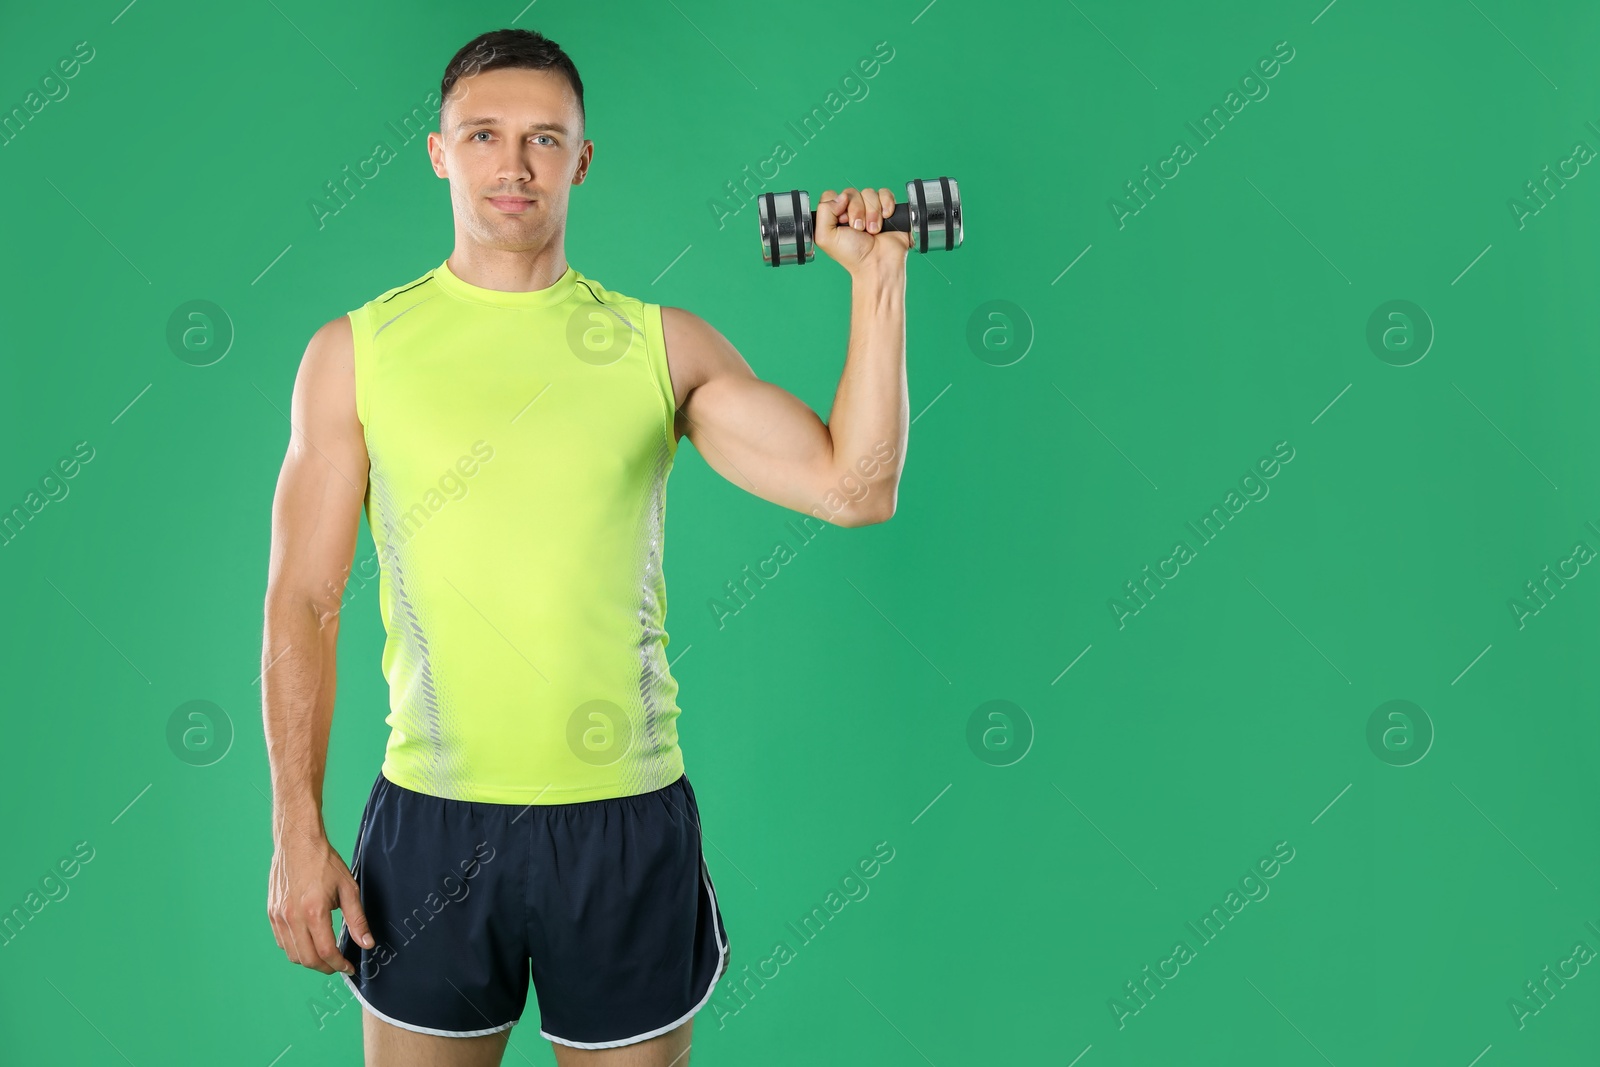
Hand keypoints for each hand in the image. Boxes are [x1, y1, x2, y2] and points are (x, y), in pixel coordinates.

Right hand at [267, 828, 372, 974]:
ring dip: (310, 961)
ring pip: (292, 954)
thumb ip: (357, 920)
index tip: (349, 967)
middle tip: (338, 965)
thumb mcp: (348, 888)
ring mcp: (279, 916)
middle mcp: (292, 917)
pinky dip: (296, 949)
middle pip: (308, 959)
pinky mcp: (272, 913)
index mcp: (313, 911)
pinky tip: (309, 943)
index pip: (326, 952)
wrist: (297, 843)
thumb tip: (367, 943)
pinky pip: (282, 942)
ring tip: (325, 956)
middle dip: (326, 967)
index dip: (339, 964)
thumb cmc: (324, 862)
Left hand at [814, 186, 911, 274]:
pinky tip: (886, 219)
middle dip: (856, 211)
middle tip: (859, 230)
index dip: (837, 205)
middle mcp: (852, 211)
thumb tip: (840, 196)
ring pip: (869, 193)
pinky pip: (885, 193)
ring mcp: (870, 209)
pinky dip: (886, 205)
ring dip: (872, 213)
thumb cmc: (853, 255)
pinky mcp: (887, 208)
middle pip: (851, 193)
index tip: (842, 221)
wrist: (878, 264)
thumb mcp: (826, 237)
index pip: (832, 195)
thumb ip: (823, 212)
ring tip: (873, 231)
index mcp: (835, 216)